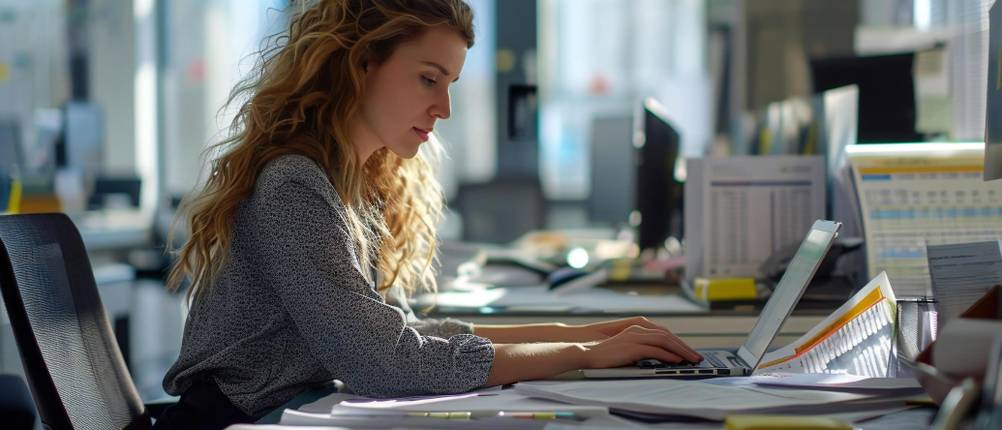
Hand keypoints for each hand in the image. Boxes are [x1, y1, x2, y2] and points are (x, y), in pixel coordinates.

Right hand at [569, 316, 699, 356]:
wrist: (587, 353)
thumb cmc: (605, 354)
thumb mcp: (627, 351)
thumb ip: (642, 351)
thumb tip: (659, 359)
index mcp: (637, 328)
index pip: (663, 334)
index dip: (678, 342)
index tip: (689, 351)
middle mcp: (638, 330)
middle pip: (668, 336)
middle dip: (684, 346)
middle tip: (696, 356)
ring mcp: (635, 337)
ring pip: (665, 341)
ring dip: (681, 350)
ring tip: (692, 359)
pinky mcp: (632, 346)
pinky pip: (656, 349)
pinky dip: (669, 354)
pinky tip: (677, 360)